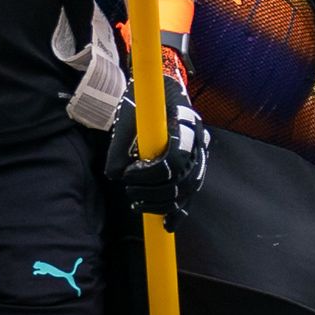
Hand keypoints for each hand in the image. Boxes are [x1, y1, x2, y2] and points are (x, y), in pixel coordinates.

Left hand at [106, 42, 209, 223]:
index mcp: (184, 126)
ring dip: (161, 203)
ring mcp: (199, 157)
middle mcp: (199, 143)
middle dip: (153, 192)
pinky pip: (190, 195)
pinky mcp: (193, 169)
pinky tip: (167, 224)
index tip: (129, 175)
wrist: (163, 89)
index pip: (174, 159)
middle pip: (181, 180)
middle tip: (130, 192)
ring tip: (137, 203)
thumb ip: (120, 145)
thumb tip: (114, 174)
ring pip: (186, 190)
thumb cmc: (145, 102)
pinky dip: (179, 211)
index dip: (150, 173)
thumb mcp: (128, 117)